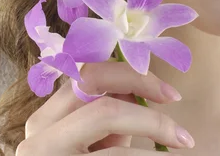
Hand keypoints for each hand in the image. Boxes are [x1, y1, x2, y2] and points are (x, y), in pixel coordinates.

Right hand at [16, 61, 194, 154]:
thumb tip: (140, 90)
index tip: (166, 90)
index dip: (129, 73)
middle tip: (175, 101)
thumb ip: (106, 123)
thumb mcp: (90, 150)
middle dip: (141, 87)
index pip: (84, 73)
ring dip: (153, 125)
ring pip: (107, 116)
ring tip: (181, 140)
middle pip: (94, 86)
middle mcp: (38, 136)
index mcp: (43, 122)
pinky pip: (114, 154)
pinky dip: (145, 153)